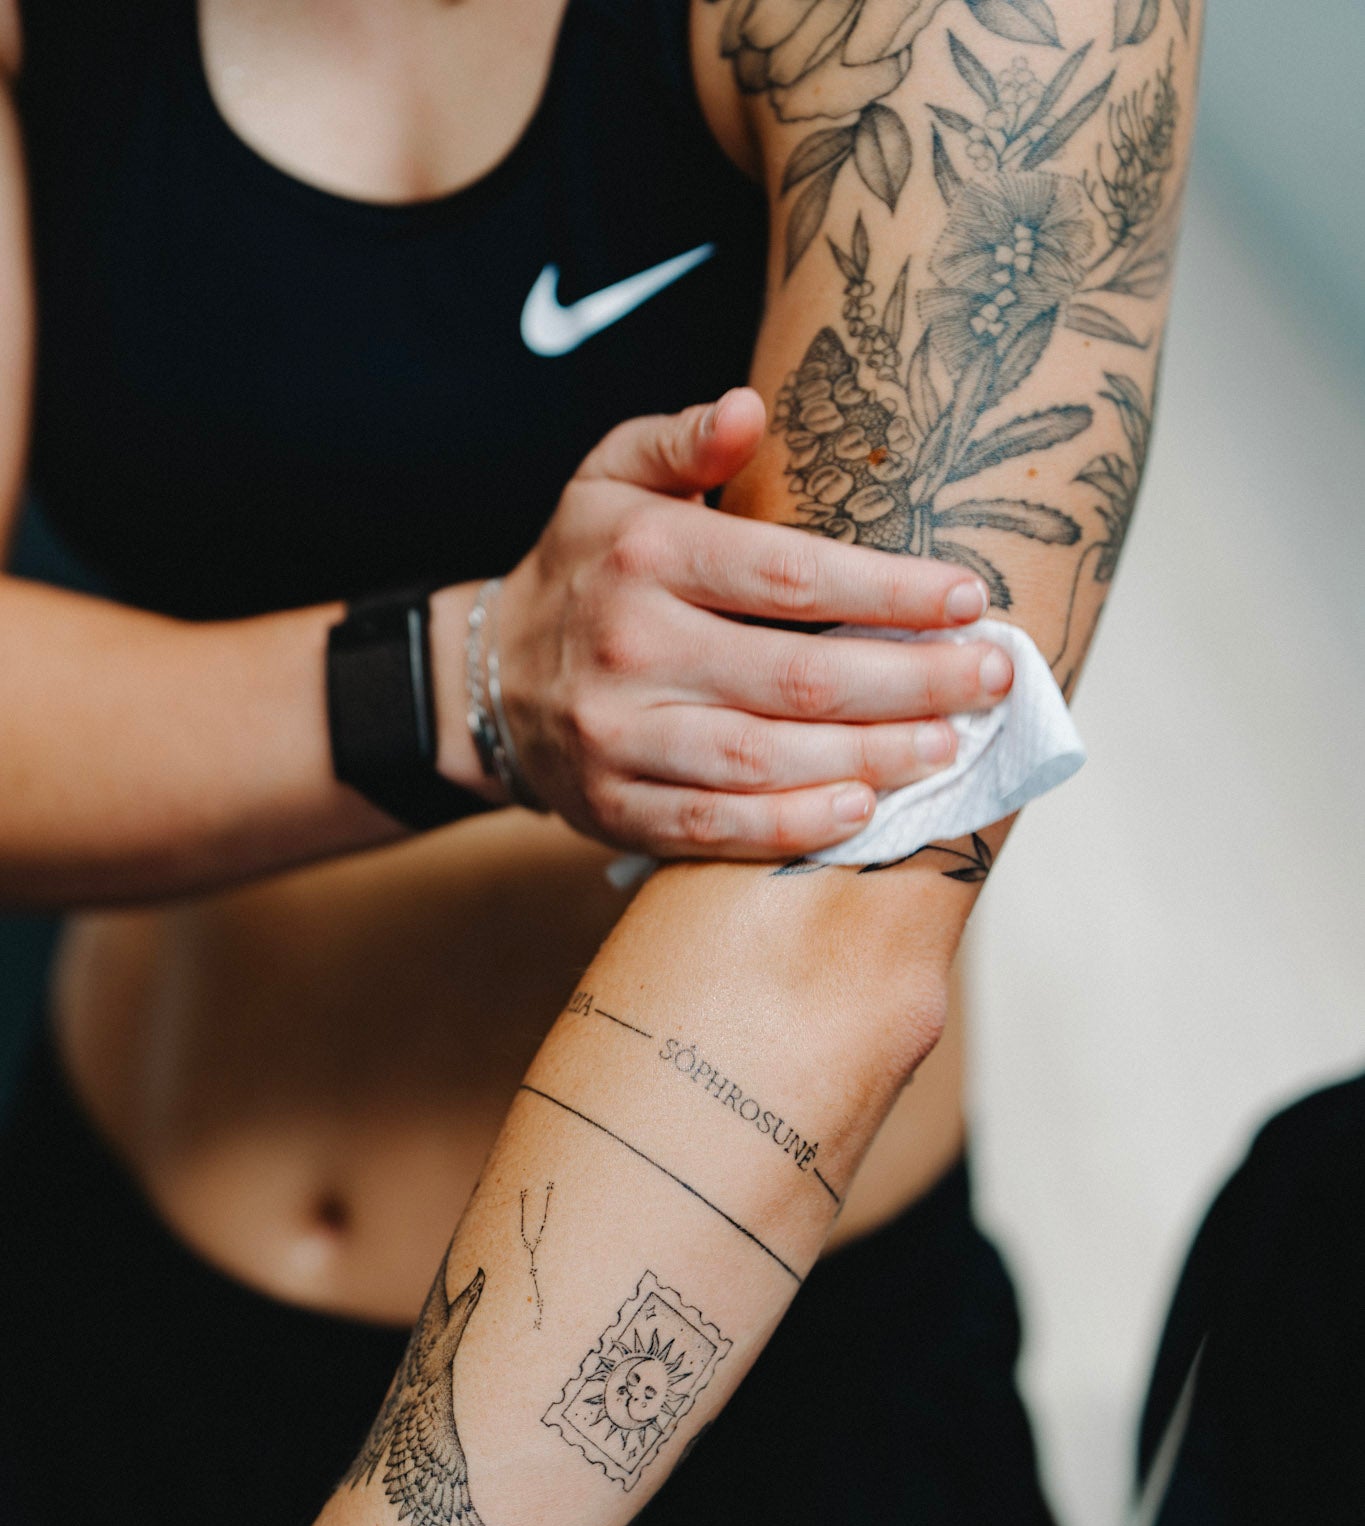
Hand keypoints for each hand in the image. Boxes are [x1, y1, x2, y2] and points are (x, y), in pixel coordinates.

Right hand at [486, 388, 1012, 858]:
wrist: (485, 677)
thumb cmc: (585, 568)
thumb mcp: (612, 477)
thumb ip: (683, 441)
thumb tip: (749, 409)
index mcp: (644, 555)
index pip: (791, 576)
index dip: (890, 594)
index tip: (971, 600)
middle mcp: (630, 647)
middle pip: (797, 678)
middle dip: (911, 682)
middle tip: (992, 682)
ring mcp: (619, 735)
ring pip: (764, 759)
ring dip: (871, 758)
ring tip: (949, 747)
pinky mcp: (615, 806)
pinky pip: (714, 827)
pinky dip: (792, 826)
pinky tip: (864, 810)